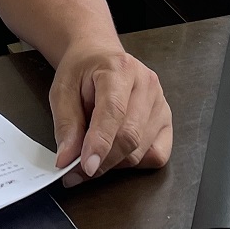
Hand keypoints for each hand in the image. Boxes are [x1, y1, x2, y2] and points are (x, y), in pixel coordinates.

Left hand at [48, 40, 172, 186]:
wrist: (99, 56)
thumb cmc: (82, 71)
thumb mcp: (62, 91)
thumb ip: (66, 125)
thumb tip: (67, 159)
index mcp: (119, 69)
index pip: (113, 112)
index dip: (100, 143)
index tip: (86, 167)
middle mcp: (146, 84)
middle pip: (130, 136)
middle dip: (102, 160)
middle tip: (76, 171)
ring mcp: (161, 102)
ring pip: (141, 150)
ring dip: (114, 163)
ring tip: (93, 154)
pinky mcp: (167, 120)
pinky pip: (156, 155)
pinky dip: (135, 162)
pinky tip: (118, 152)